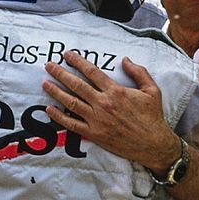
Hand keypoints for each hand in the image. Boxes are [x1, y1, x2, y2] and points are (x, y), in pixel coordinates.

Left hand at [42, 51, 178, 171]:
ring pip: (71, 102)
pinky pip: (72, 124)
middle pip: (77, 85)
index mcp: (116, 91)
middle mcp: (103, 104)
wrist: (153, 144)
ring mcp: (97, 120)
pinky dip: (59, 117)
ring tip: (45, 83)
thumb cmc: (153, 117)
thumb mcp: (152, 90)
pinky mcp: (94, 134)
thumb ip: (138, 72)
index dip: (78, 61)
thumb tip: (125, 60)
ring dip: (56, 92)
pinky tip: (49, 109)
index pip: (92, 72)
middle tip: (49, 65)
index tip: (67, 55)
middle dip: (61, 73)